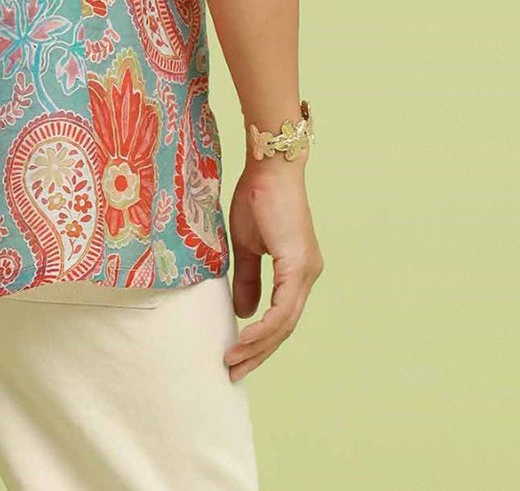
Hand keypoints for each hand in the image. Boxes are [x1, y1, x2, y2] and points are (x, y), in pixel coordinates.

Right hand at [223, 157, 322, 381]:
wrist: (269, 167)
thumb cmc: (257, 197)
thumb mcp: (246, 245)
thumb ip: (247, 278)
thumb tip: (243, 313)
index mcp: (297, 272)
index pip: (281, 317)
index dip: (260, 340)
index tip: (236, 356)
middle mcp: (307, 276)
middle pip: (285, 328)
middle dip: (258, 353)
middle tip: (234, 373)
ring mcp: (306, 273)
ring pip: (285, 324)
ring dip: (258, 346)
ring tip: (233, 361)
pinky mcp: (298, 266)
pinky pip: (282, 309)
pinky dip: (264, 328)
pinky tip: (245, 339)